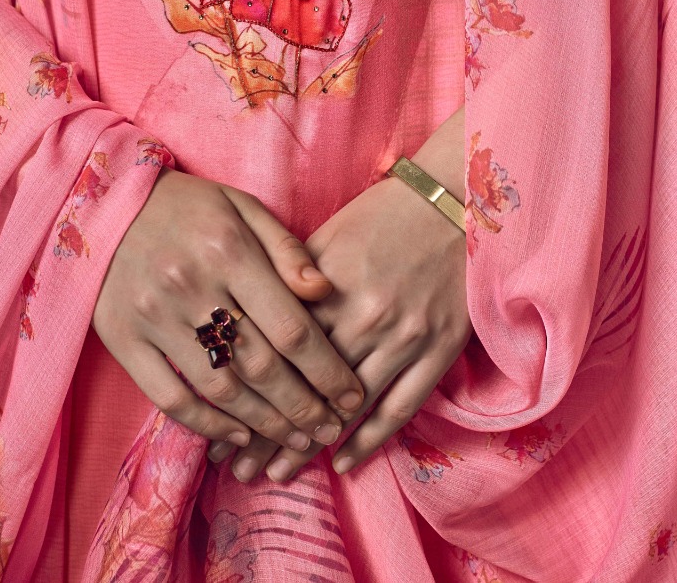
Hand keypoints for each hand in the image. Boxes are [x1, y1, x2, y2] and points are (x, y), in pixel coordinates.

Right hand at [94, 168, 365, 462]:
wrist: (103, 205)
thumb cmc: (190, 207)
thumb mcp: (244, 209)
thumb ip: (288, 251)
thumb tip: (326, 292)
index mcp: (230, 252)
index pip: (292, 327)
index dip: (327, 370)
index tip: (353, 395)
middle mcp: (192, 287)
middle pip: (261, 365)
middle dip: (304, 406)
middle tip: (331, 429)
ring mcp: (153, 318)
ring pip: (220, 387)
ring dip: (265, 422)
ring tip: (298, 440)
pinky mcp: (122, 340)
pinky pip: (169, 396)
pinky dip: (208, 423)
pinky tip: (241, 435)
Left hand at [219, 107, 467, 482]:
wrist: (455, 201)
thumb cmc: (383, 215)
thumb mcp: (326, 237)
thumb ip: (288, 282)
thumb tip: (248, 323)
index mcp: (329, 288)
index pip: (278, 356)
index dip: (247, 398)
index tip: (221, 429)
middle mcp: (366, 316)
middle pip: (307, 388)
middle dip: (268, 434)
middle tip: (240, 469)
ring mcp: (406, 335)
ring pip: (350, 406)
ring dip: (310, 445)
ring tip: (278, 475)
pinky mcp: (440, 347)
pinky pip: (402, 406)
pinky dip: (371, 439)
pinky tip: (343, 462)